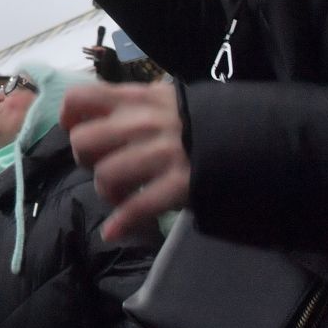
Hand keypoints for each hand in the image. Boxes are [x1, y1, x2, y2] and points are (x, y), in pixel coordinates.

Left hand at [61, 83, 190, 242]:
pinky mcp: (179, 184)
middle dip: (86, 159)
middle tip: (103, 164)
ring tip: (120, 194)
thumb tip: (94, 117)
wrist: (257, 139)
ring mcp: (162, 154)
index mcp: (139, 98)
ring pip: (105, 175)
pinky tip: (114, 231)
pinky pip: (137, 206)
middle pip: (84, 141)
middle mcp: (144, 123)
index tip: (77, 129)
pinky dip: (122, 222)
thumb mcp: (167, 98)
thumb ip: (132, 104)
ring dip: (107, 191)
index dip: (70, 116)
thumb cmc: (205, 120)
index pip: (82, 96)